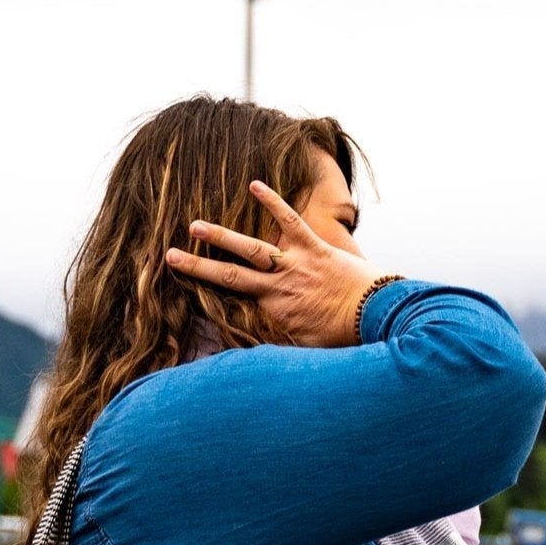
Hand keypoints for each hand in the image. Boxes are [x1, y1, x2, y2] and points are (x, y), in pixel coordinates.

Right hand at [165, 180, 390, 348]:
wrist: (375, 316)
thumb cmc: (343, 335)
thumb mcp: (306, 349)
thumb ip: (281, 346)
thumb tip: (255, 360)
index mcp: (274, 310)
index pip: (233, 301)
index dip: (207, 294)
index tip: (182, 288)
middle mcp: (278, 285)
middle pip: (230, 275)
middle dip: (199, 266)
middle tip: (170, 255)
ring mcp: (295, 263)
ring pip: (251, 248)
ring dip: (222, 237)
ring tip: (194, 226)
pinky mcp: (314, 247)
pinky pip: (291, 221)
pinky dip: (273, 203)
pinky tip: (254, 184)